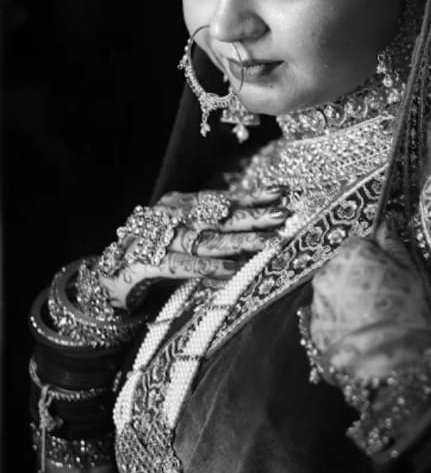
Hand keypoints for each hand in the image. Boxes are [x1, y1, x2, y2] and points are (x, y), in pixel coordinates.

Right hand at [93, 188, 285, 309]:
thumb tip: (253, 227)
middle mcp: (168, 216)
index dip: (252, 196)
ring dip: (238, 242)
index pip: (222, 199)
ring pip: (203, 240)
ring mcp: (155, 238)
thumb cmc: (151, 258)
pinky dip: (206, 268)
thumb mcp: (183, 239)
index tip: (282, 192)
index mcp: (179, 205)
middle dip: (254, 215)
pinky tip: (231, 271)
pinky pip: (181, 265)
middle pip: (218, 216)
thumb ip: (210, 231)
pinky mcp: (143, 263)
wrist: (104, 280)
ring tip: (267, 243)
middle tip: (284, 214)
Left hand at [309, 225, 430, 381]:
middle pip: (344, 267)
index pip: (360, 243)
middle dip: (362, 278)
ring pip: (335, 293)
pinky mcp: (313, 330)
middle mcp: (326, 273)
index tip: (393, 274)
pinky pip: (329, 318)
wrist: (387, 365)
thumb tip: (386, 224)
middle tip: (387, 299)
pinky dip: (341, 322)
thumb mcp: (411, 273)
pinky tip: (361, 335)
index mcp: (351, 253)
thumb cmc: (406, 314)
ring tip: (374, 321)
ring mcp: (317, 303)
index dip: (379, 258)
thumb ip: (394, 245)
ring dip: (349, 300)